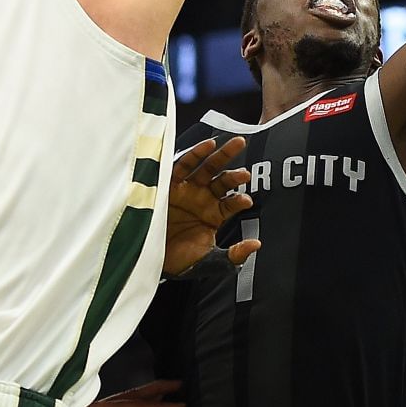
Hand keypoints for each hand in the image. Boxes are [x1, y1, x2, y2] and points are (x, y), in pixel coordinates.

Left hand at [78, 379, 183, 406]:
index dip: (158, 406)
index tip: (179, 405)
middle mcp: (100, 404)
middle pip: (134, 394)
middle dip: (158, 388)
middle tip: (181, 383)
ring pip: (127, 396)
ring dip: (148, 392)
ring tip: (167, 389)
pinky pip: (121, 402)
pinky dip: (136, 399)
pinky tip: (139, 404)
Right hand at [162, 136, 261, 278]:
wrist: (149, 258)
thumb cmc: (180, 260)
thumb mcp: (208, 261)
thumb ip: (232, 255)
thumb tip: (256, 244)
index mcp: (214, 214)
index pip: (232, 203)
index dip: (239, 200)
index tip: (246, 201)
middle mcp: (203, 198)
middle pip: (224, 179)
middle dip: (237, 172)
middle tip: (247, 169)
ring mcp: (188, 189)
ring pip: (208, 168)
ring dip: (222, 156)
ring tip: (237, 145)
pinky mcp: (170, 183)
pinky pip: (184, 165)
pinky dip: (196, 154)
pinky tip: (208, 145)